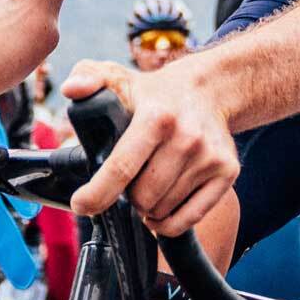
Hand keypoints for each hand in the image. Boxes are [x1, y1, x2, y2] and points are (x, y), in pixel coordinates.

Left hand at [62, 58, 237, 234]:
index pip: (121, 168)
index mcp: (156, 118)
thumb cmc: (153, 92)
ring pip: (163, 209)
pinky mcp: (227, 172)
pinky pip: (190, 218)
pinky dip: (170, 223)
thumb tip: (71, 89)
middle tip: (127, 181)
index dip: (97, 193)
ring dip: (148, 207)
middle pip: (142, 197)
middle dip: (126, 196)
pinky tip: (160, 212)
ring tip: (146, 186)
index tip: (81, 205)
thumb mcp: (116, 76)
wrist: (209, 90)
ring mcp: (209, 157)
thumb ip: (86, 77)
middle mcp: (187, 138)